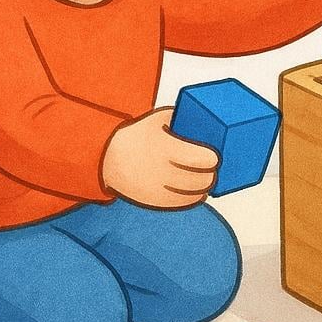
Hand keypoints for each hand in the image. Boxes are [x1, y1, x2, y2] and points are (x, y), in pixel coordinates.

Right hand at [101, 108, 218, 208]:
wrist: (107, 158)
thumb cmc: (138, 135)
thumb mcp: (157, 119)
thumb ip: (180, 118)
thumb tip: (205, 120)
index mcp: (165, 147)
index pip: (203, 159)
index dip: (212, 158)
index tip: (214, 155)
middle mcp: (163, 170)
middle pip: (203, 179)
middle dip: (211, 174)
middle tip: (213, 168)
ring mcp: (160, 188)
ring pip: (196, 194)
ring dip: (204, 187)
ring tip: (206, 179)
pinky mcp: (156, 201)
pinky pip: (184, 203)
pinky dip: (194, 198)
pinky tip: (198, 192)